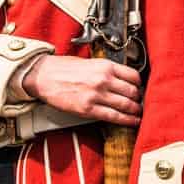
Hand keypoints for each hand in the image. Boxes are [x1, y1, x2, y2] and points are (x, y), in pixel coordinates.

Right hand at [25, 56, 141, 126]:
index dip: (139, 85)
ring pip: (127, 105)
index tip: (139, 89)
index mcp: (105, 66)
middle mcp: (104, 79)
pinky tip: (132, 121)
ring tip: (138, 114)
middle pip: (133, 91)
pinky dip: (127, 120)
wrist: (43, 76)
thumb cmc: (63, 68)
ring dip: (136, 111)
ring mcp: (97, 95)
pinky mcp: (89, 109)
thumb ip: (106, 70)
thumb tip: (121, 79)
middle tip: (140, 103)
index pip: (133, 76)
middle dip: (139, 99)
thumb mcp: (90, 62)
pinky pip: (114, 116)